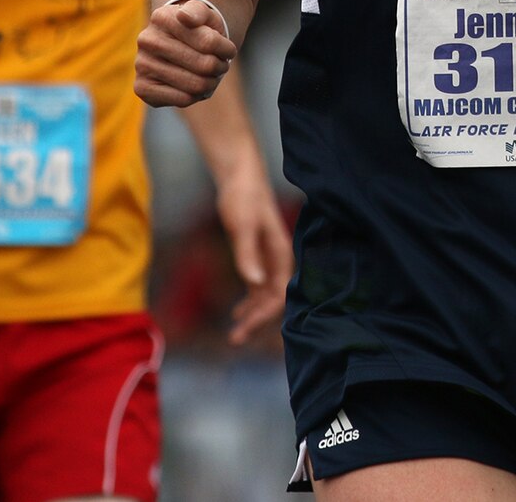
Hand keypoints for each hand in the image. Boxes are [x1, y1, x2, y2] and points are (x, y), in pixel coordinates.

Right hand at [135, 0, 236, 107]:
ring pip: (196, 84)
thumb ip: (198, 11)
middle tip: (221, 66)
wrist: (178, 45)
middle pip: (205, 64)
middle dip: (220, 67)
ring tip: (211, 76)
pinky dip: (196, 96)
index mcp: (162, 17)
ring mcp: (142, 64)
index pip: (210, 42)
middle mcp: (147, 40)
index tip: (229, 50)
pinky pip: (182, 99)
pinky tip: (195, 86)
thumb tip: (185, 17)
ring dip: (211, 82)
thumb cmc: (198, 29)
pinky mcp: (142, 88)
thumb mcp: (204, 14)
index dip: (227, 49)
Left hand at [215, 171, 291, 345]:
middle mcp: (277, 259)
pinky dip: (249, 301)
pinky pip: (258, 286)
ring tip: (235, 333)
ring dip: (253, 314)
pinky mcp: (256, 253)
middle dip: (257, 321)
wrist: (239, 175)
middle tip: (235, 340)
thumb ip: (248, 254)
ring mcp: (267, 257)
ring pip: (265, 295)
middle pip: (273, 299)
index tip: (244, 329)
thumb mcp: (243, 226)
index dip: (265, 315)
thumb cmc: (243, 197)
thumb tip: (255, 283)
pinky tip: (237, 311)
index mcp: (279, 254)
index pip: (279, 294)